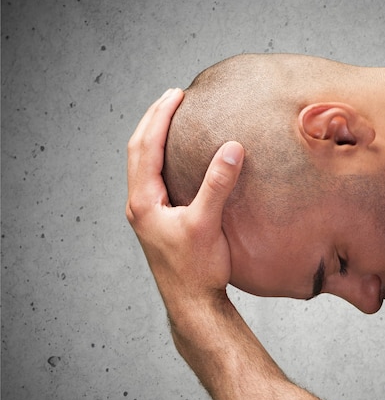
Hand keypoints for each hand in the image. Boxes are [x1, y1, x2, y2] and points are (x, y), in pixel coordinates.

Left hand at [126, 88, 243, 314]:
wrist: (192, 304)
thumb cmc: (198, 269)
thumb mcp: (207, 223)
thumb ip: (218, 185)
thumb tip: (232, 147)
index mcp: (144, 202)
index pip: (145, 147)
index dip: (159, 118)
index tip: (176, 95)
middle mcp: (140, 205)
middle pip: (138, 151)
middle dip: (153, 120)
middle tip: (173, 97)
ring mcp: (147, 214)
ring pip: (142, 165)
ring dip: (154, 138)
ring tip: (171, 118)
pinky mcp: (158, 221)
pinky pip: (153, 178)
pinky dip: (161, 157)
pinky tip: (178, 157)